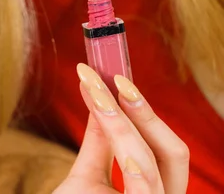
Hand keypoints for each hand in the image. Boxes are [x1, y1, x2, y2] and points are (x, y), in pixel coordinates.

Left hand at [53, 64, 188, 193]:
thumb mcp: (88, 173)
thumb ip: (100, 141)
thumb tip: (100, 96)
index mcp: (156, 189)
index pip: (164, 149)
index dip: (146, 113)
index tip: (115, 78)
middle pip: (173, 152)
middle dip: (145, 113)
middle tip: (114, 79)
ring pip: (150, 161)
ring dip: (122, 122)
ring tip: (97, 93)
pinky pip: (145, 188)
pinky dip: (133, 160)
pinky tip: (115, 132)